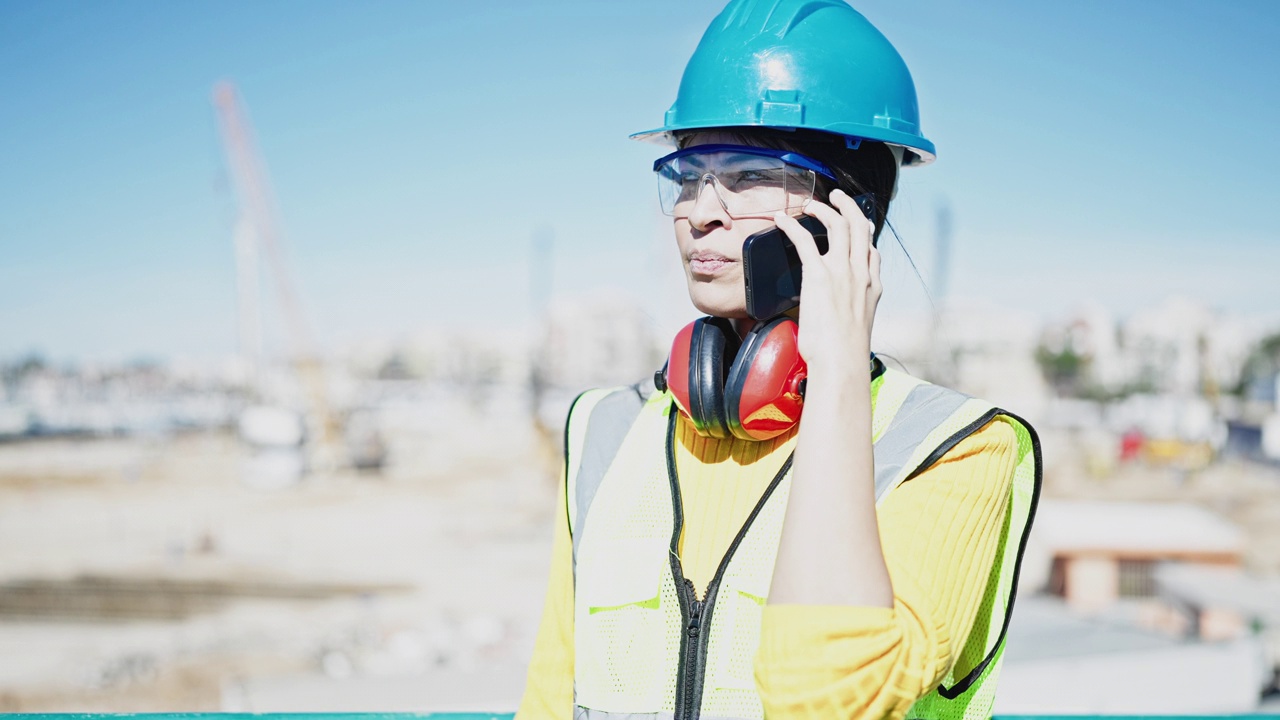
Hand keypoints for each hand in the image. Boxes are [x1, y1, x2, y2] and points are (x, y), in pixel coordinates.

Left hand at [773, 188, 880, 373]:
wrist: (841, 362)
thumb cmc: (844, 355)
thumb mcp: (857, 329)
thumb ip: (853, 313)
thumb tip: (838, 317)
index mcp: (873, 288)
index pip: (873, 252)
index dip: (866, 235)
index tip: (859, 227)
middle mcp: (861, 273)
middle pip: (860, 227)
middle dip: (849, 207)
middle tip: (837, 197)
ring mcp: (842, 271)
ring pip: (838, 224)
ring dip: (824, 209)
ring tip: (810, 204)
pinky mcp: (819, 274)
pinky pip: (804, 239)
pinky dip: (792, 225)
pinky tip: (781, 219)